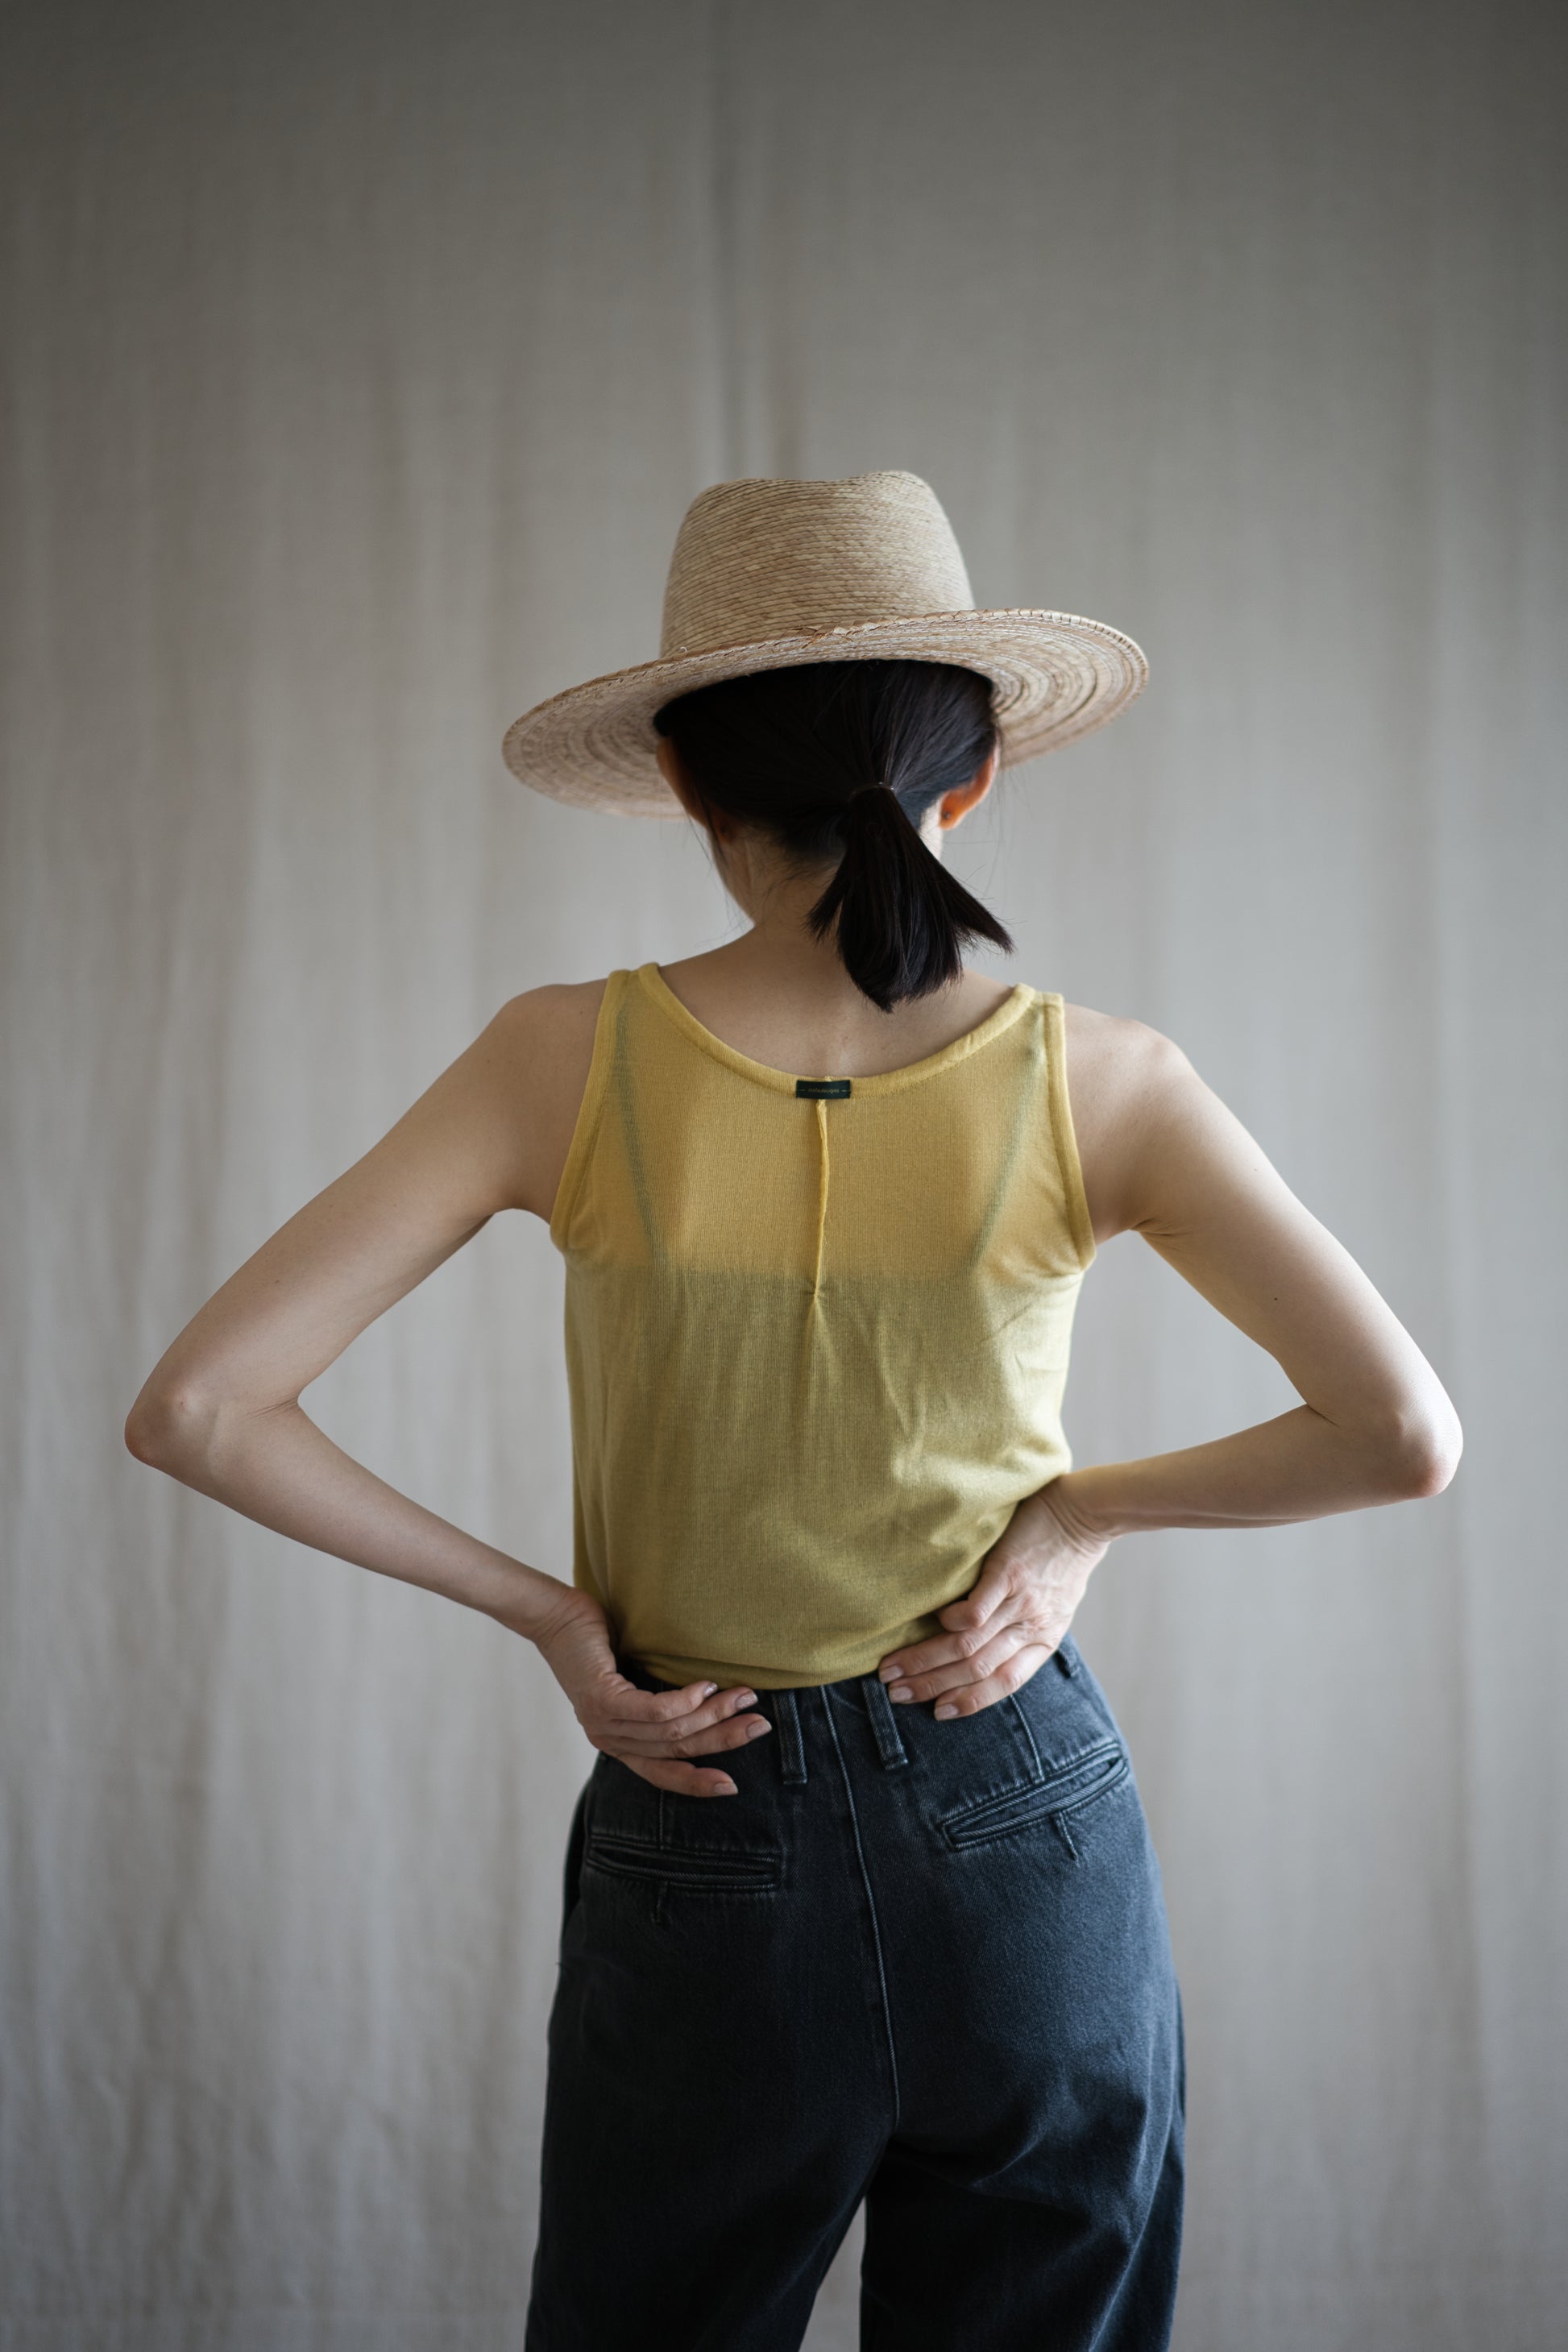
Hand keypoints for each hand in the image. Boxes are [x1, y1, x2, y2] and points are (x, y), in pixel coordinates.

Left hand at [531, 1584, 770, 1796]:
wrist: (557, 1617)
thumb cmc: (600, 1646)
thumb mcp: (632, 1683)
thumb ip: (659, 1705)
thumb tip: (712, 1703)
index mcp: (619, 1744)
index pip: (663, 1776)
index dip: (698, 1783)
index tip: (732, 1786)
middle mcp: (610, 1741)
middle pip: (677, 1752)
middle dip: (723, 1741)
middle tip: (760, 1725)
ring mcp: (603, 1722)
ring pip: (671, 1731)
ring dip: (714, 1714)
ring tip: (744, 1695)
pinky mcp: (601, 1698)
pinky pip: (654, 1710)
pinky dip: (685, 1701)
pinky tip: (705, 1687)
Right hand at [876, 1480, 1109, 1718]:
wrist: (1086, 1515)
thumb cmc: (1067, 1559)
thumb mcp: (1057, 1606)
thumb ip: (1027, 1628)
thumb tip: (992, 1646)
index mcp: (1044, 1640)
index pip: (1004, 1684)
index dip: (969, 1701)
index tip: (936, 1711)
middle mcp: (1031, 1627)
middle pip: (976, 1669)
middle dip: (932, 1686)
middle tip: (896, 1695)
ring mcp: (1019, 1601)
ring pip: (969, 1644)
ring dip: (927, 1660)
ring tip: (894, 1669)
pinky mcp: (1008, 1572)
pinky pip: (977, 1608)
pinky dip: (953, 1621)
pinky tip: (933, 1624)